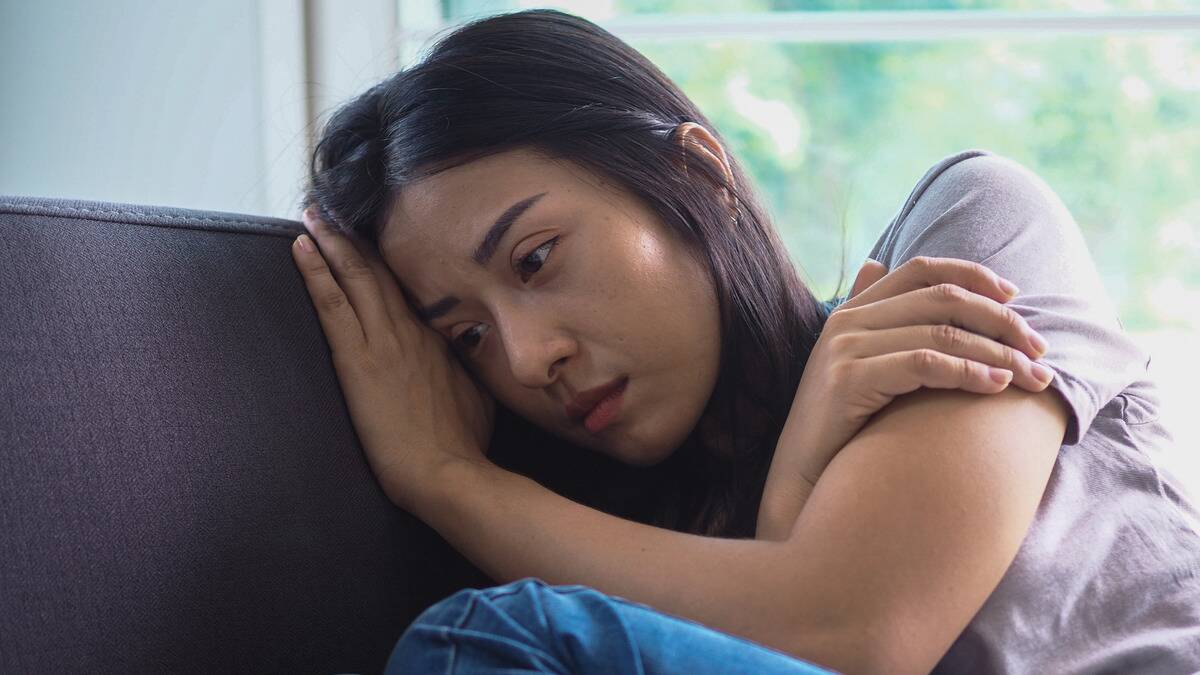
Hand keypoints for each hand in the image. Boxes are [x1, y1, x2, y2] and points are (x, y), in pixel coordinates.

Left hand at [292, 207, 495, 511]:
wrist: (448, 471)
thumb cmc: (462, 444)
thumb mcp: (476, 395)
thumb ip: (463, 367)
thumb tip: (465, 354)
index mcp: (438, 338)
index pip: (409, 288)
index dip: (388, 259)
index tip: (373, 235)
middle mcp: (412, 330)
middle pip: (379, 271)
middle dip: (355, 237)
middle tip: (334, 207)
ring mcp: (384, 341)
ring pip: (355, 277)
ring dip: (332, 242)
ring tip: (313, 213)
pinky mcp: (358, 359)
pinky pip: (333, 304)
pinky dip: (317, 271)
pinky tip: (303, 246)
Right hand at [757, 256, 1051, 538]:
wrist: (803, 477)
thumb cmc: (842, 426)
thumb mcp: (854, 361)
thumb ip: (870, 317)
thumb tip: (876, 263)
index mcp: (853, 310)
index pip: (922, 270)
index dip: (974, 275)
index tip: (1016, 298)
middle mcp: (847, 321)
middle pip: (942, 298)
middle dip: (1000, 320)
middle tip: (1039, 349)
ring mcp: (845, 348)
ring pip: (941, 333)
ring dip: (997, 352)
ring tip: (1032, 376)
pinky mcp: (848, 380)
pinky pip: (924, 364)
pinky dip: (968, 371)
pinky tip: (997, 385)